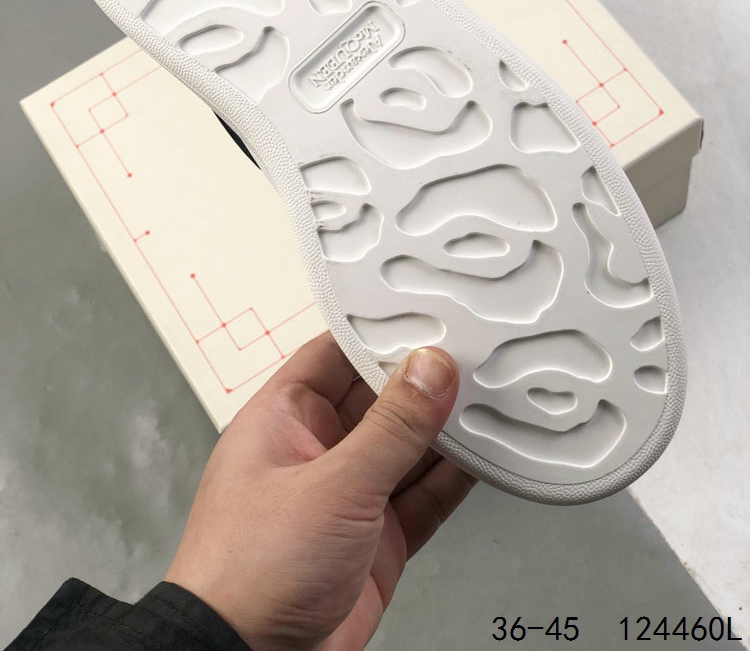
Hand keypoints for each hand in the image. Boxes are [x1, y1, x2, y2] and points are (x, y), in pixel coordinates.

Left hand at [165, 331, 474, 649]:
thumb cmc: (246, 574)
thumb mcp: (332, 485)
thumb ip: (391, 428)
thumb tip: (429, 371)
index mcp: (282, 419)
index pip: (335, 354)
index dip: (379, 334)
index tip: (425, 316)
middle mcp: (315, 452)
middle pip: (378, 400)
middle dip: (422, 382)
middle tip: (471, 356)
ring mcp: (348, 497)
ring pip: (407, 448)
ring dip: (445, 430)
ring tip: (488, 398)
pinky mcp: (375, 540)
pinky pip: (422, 496)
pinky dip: (454, 478)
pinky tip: (481, 456)